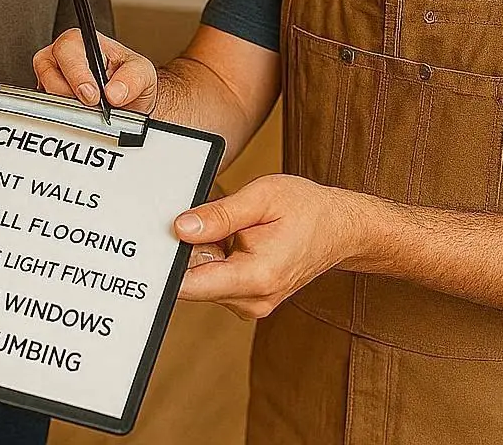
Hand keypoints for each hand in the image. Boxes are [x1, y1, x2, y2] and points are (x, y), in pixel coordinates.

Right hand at [33, 29, 155, 112]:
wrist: (132, 102)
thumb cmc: (131, 79)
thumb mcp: (143, 72)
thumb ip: (132, 78)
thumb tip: (113, 92)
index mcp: (84, 41)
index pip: (67, 49)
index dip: (77, 73)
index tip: (92, 95)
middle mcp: (63, 57)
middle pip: (48, 70)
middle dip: (71, 93)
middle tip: (92, 105)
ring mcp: (52, 77)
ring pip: (45, 92)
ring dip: (68, 105)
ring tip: (91, 109)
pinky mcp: (49, 98)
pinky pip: (46, 108)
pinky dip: (64, 115)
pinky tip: (82, 114)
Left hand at [172, 174, 366, 318]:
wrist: (341, 229)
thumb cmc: (308, 210)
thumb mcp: (262, 197)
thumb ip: (219, 214)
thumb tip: (181, 227)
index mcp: (256, 278)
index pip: (190, 286)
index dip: (168, 265)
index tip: (161, 244)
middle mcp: (252, 301)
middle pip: (193, 281)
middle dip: (193, 249)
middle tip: (217, 222)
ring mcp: (252, 304)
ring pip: (204, 281)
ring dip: (208, 253)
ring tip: (237, 230)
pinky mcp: (250, 300)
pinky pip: (217, 282)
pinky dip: (219, 260)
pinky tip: (240, 242)